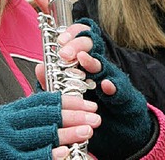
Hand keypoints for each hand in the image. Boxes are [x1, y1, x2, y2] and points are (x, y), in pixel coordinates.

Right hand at [0, 91, 101, 159]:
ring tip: (88, 131)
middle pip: (46, 117)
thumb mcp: (7, 124)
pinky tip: (67, 152)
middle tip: (95, 116)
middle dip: (74, 116)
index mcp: (6, 114)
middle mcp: (4, 127)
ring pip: (43, 137)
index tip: (87, 103)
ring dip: (69, 134)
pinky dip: (52, 155)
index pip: (41, 101)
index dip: (67, 101)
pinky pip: (35, 158)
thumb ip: (30, 113)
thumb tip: (60, 100)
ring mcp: (5, 148)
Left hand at [66, 19, 154, 159]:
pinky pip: (120, 88)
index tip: (60, 40)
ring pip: (103, 64)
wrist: (122, 130)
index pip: (79, 38)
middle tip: (64, 53)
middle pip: (91, 44)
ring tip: (82, 58)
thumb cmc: (92, 109)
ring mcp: (112, 78)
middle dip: (77, 44)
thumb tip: (40, 67)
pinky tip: (106, 86)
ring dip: (92, 61)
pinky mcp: (125, 95)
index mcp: (84, 63)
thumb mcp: (69, 95)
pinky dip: (113, 86)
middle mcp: (99, 66)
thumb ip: (54, 82)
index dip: (71, 34)